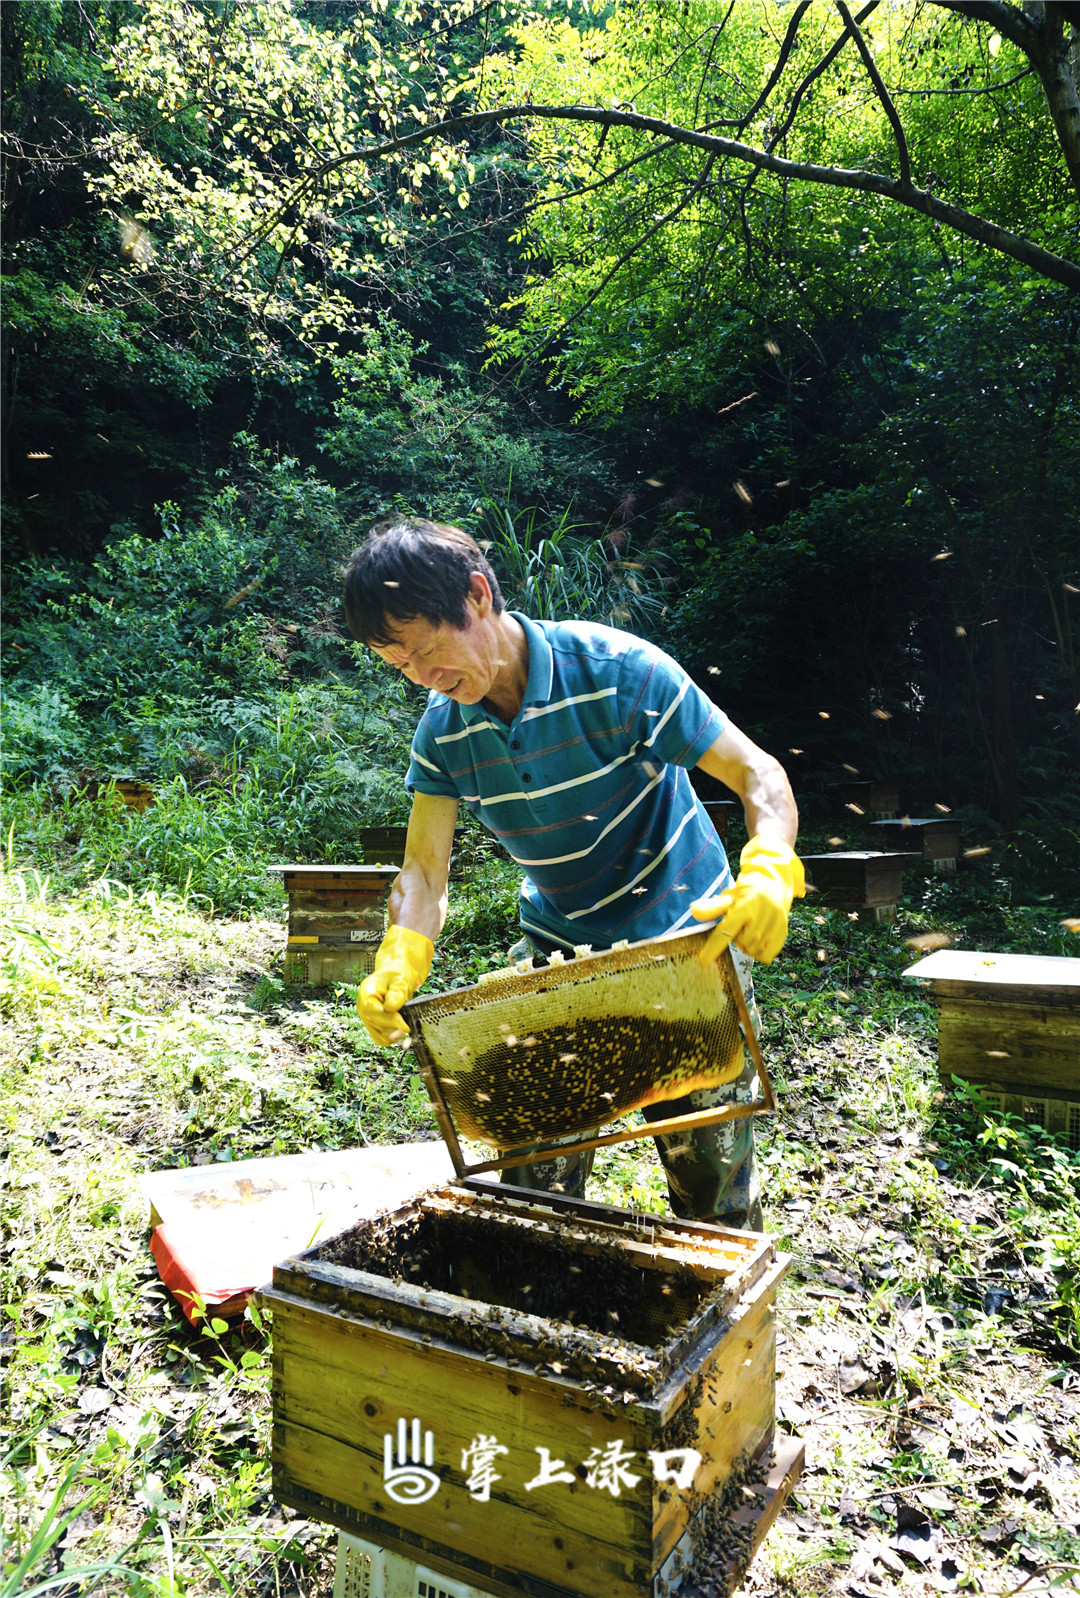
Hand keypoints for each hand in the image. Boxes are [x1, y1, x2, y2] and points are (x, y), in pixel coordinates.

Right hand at [357, 924, 433, 1045]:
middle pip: (376, 1027)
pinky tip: (402, 1029)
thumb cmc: (399, 974)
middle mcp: (363, 1007)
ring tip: (406, 1025)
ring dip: (394, 1034)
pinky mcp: (374, 1025)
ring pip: (379, 1036)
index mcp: (366, 994)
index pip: (373, 1012)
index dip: (390, 1021)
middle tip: (409, 1025)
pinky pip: (381, 1038)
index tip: (406, 1026)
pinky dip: (392, 1037)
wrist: (397, 975)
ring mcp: (367, 1018)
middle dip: (394, 1027)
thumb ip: (396, 993)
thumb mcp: (401, 980)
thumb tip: (391, 1009)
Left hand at [691, 836, 804, 964]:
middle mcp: (761, 917)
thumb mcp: (728, 898)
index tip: (702, 962)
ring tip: (751, 929)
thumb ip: (712, 908)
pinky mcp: (783, 933)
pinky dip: (761, 952)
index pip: (725, 932)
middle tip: (741, 925)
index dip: (713, 948)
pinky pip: (766, 956)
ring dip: (749, 946)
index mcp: (744, 908)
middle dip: (738, 939)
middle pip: (741, 944)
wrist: (772, 888)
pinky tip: (761, 937)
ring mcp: (774, 925)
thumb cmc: (744, 895)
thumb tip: (694, 911)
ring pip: (754, 951)